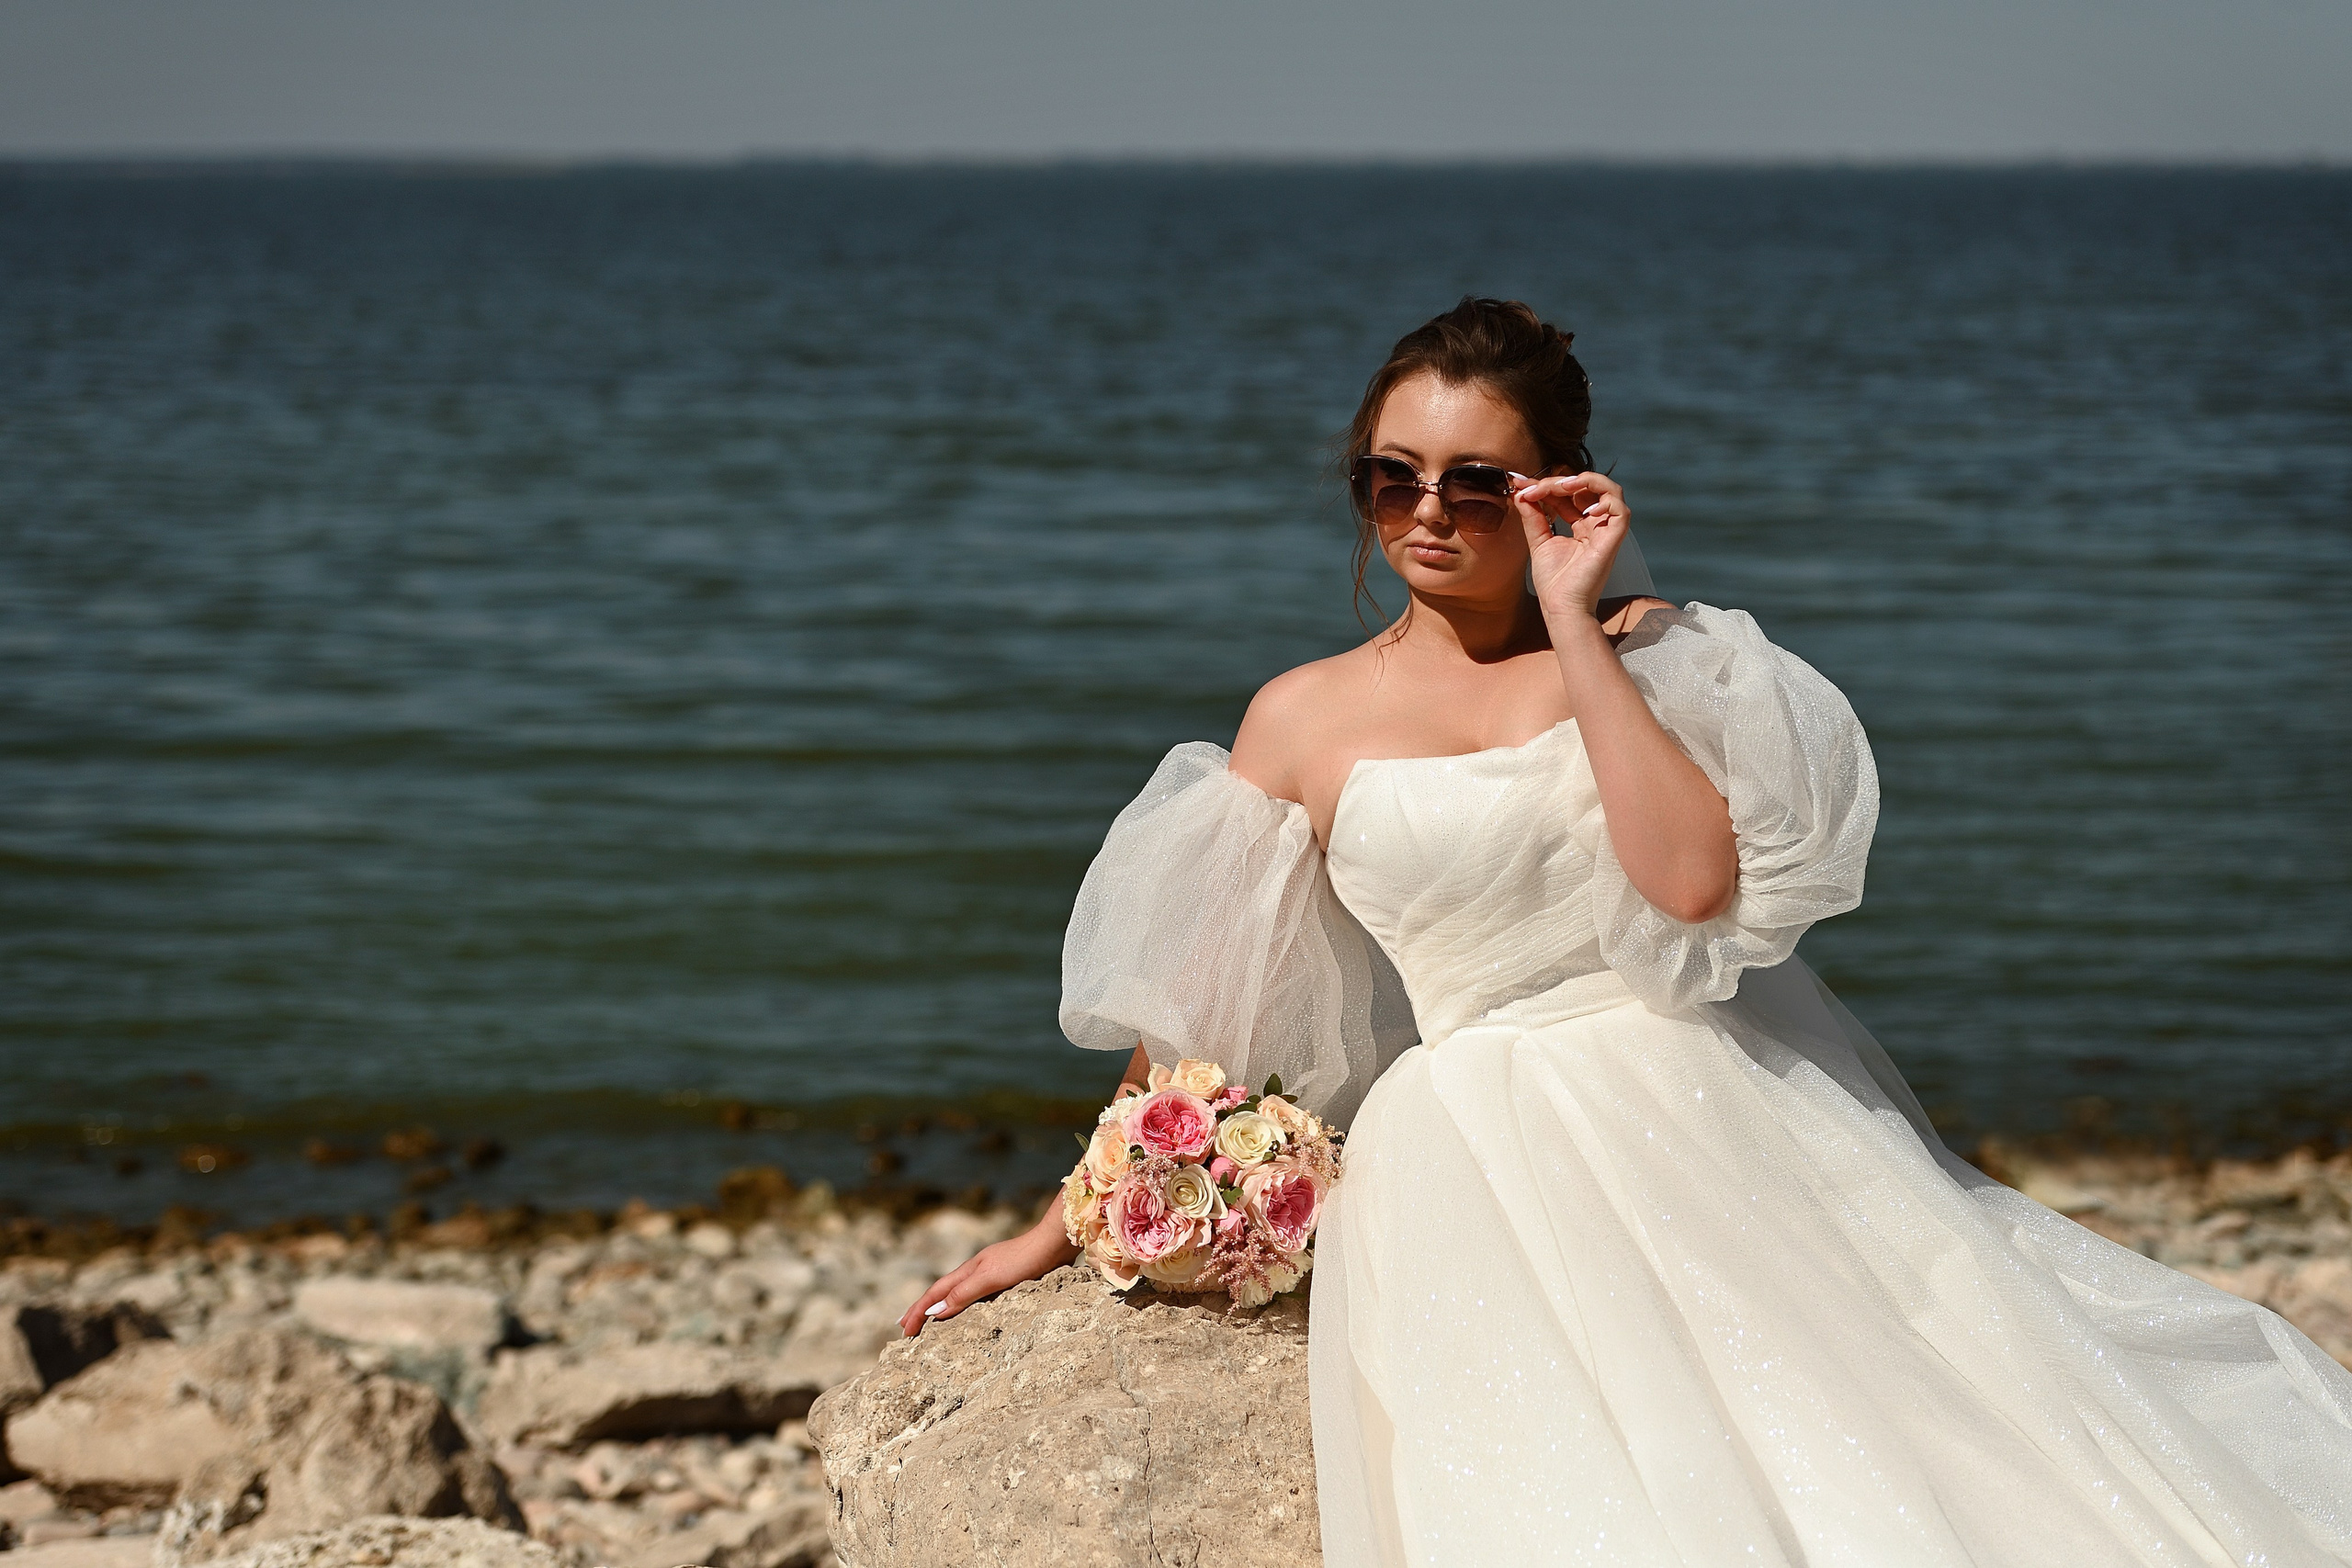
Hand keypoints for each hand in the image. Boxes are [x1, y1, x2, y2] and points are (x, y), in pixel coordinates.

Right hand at [897, 1207, 1078, 1336]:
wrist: (1053, 1243)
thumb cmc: (1024, 1261)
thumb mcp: (991, 1279)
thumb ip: (964, 1293)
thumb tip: (934, 1311)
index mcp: (968, 1271)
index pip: (935, 1294)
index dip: (918, 1312)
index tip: (903, 1331)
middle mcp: (975, 1272)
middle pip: (941, 1292)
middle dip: (921, 1309)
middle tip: (904, 1327)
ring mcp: (989, 1274)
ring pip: (956, 1292)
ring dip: (938, 1306)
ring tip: (927, 1319)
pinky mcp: (1005, 1278)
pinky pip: (973, 1295)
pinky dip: (960, 1305)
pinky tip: (966, 1310)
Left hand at [1511, 471, 1629, 617]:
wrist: (1561, 607)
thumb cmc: (1553, 582)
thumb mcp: (1538, 541)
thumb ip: (1533, 516)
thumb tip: (1521, 492)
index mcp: (1581, 526)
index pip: (1568, 495)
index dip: (1547, 485)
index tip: (1520, 483)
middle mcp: (1596, 526)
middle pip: (1587, 488)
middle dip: (1559, 481)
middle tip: (1534, 487)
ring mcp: (1606, 531)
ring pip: (1610, 490)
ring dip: (1586, 481)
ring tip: (1561, 486)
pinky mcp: (1614, 540)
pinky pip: (1620, 510)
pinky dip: (1604, 500)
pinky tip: (1582, 509)